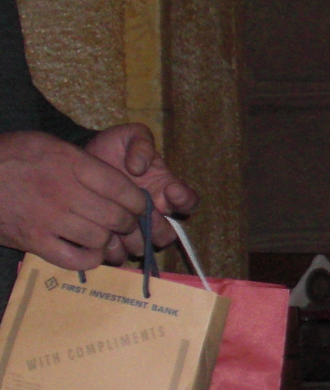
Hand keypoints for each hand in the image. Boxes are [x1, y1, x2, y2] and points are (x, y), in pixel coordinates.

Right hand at [0, 131, 145, 269]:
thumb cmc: (10, 156)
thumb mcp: (46, 144)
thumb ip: (82, 160)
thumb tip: (117, 179)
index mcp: (70, 164)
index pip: (122, 188)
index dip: (138, 202)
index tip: (140, 207)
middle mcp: (63, 191)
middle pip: (116, 217)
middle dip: (128, 224)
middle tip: (126, 226)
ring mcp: (48, 219)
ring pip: (99, 239)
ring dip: (109, 242)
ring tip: (108, 238)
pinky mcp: (33, 241)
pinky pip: (75, 259)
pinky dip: (89, 259)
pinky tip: (90, 253)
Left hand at [84, 123, 198, 253]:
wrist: (80, 162)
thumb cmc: (112, 149)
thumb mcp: (129, 136)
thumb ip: (141, 144)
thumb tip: (140, 168)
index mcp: (166, 188)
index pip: (189, 201)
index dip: (184, 200)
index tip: (170, 191)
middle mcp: (155, 212)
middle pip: (168, 233)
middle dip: (157, 228)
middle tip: (143, 217)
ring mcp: (135, 227)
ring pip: (145, 246)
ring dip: (136, 241)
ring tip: (120, 229)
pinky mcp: (114, 237)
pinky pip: (120, 253)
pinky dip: (115, 249)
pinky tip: (104, 238)